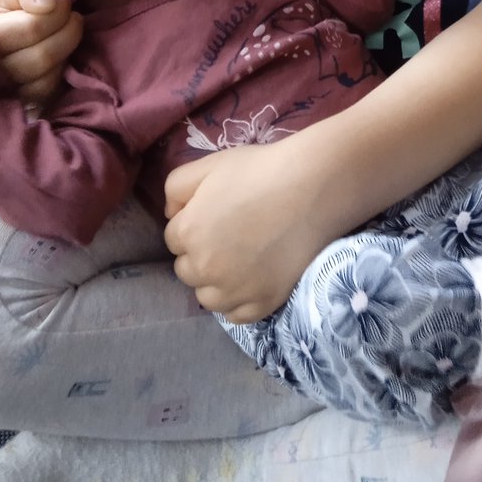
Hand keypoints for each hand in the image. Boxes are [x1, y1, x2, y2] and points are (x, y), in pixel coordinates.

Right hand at [0, 0, 81, 102]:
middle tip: (70, 16)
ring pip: (46, 78)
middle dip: (68, 30)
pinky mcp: (17, 104)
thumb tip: (47, 4)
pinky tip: (58, 56)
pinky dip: (59, 72)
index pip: (32, 28)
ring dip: (66, 51)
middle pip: (42, 56)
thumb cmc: (6, 11)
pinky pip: (47, 93)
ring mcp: (0, 92)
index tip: (60, 2)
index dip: (58, 11)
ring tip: (66, 32)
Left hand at [163, 140, 333, 322]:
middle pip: (187, 270)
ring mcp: (233, 291)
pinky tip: (251, 280)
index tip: (215, 215)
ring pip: (207, 297)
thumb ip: (175, 188)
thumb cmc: (258, 171)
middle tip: (229, 236)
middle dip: (200, 254)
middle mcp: (204, 269)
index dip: (193, 224)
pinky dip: (238, 301)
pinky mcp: (261, 304)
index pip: (174, 239)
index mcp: (188, 233)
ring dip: (215, 282)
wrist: (310, 188)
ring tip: (239, 260)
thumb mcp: (208, 165)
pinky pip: (235, 316)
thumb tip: (171, 214)